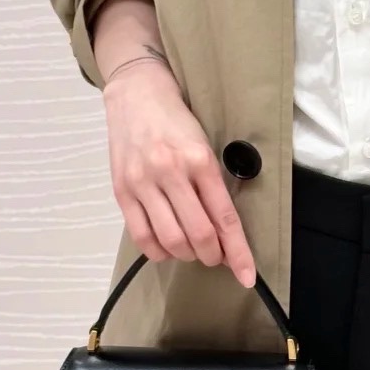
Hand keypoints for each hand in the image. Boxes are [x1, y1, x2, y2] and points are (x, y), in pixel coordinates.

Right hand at [102, 63, 257, 287]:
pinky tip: (167, 246)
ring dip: (188, 255)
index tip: (247, 276)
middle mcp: (171, 172)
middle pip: (198, 234)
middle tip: (216, 255)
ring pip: (171, 240)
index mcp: (200, 160)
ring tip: (193, 249)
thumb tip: (225, 234)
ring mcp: (143, 182)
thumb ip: (213, 187)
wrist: (136, 94)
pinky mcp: (122, 191)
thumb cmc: (177, 121)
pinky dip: (159, 251)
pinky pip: (141, 236)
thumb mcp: (205, 146)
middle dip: (212, 255)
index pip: (225, 217)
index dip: (238, 253)